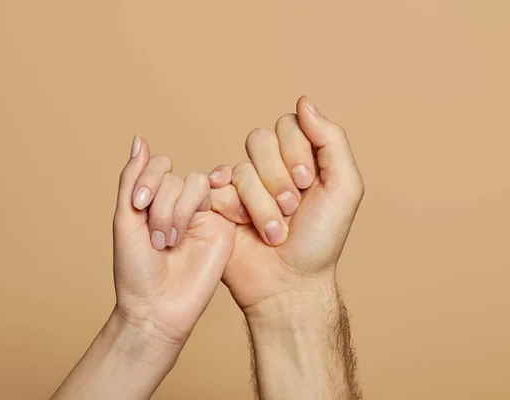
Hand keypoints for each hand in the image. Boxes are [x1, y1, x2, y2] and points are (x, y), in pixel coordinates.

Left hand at [52, 138, 235, 399]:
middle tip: (155, 239)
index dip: (147, 178)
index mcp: (155, 200)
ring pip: (193, 182)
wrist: (157, 307)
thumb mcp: (125, 219)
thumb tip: (139, 139)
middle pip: (174, 176)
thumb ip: (132, 179)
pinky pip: (215, 195)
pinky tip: (187, 230)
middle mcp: (179, 203)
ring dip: (176, 210)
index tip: (137, 207)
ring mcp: (202, 213)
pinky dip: (194, 207)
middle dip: (159, 205)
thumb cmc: (136, 269)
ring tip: (170, 241)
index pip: (158, 165)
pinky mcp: (222, 225)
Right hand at [209, 96, 363, 312]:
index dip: (297, 152)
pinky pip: (216, 189)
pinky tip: (244, 226)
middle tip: (293, 209)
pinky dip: (234, 210)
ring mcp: (241, 185)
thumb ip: (331, 140)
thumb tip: (304, 101)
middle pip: (260, 140)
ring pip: (241, 169)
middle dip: (279, 179)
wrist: (289, 283)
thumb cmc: (320, 240)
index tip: (310, 184)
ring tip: (274, 232)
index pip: (288, 125)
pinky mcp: (218, 204)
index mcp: (298, 157)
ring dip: (262, 206)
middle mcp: (268, 167)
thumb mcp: (344, 188)